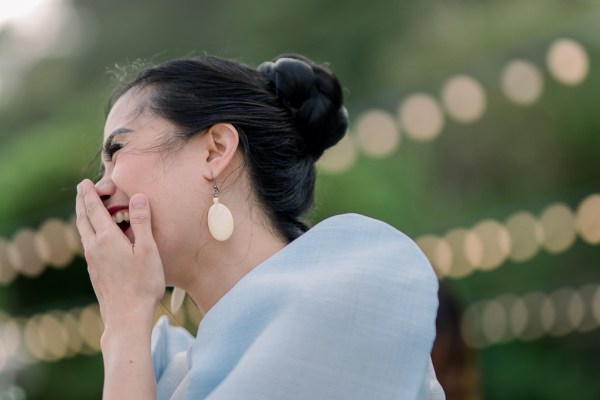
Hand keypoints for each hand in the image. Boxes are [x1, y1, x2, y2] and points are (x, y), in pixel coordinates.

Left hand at [75, 179, 164, 331]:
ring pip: (83, 232)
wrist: (126, 318)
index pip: (94, 209)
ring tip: (85, 208)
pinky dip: (88, 231)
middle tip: (82, 189)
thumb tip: (138, 197)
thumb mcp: (148, 250)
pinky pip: (88, 244)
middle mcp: (94, 248)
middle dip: (82, 202)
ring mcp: (93, 262)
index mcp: (107, 239)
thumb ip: (142, 222)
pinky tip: (94, 237)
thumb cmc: (142, 284)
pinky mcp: (95, 272)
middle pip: (83, 219)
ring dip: (82, 216)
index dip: (89, 194)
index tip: (85, 182)